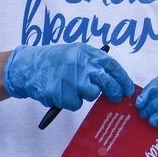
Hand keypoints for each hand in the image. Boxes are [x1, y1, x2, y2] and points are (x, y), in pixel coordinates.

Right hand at [2, 43, 131, 110]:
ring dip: (85, 95)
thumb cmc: (56, 61)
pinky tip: (61, 93)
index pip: (112, 66)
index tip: (128, 89)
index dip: (123, 79)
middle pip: (107, 83)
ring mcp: (71, 78)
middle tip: (116, 97)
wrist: (29, 66)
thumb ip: (94, 64)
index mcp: (87, 52)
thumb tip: (116, 81)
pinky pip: (75, 103)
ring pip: (91, 95)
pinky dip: (70, 102)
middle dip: (114, 92)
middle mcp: (81, 64)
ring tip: (72, 87)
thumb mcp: (76, 53)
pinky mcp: (61, 92)